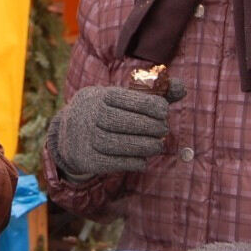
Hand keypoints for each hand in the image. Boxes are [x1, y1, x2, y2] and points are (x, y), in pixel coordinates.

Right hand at [47, 81, 183, 177]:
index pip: (126, 98)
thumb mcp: (122, 98)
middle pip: (121, 121)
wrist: (68, 133)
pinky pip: (111, 162)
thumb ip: (152, 94)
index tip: (165, 111)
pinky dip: (131, 161)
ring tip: (157, 146)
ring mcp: (85, 137)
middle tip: (164, 130)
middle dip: (148, 126)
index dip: (149, 104)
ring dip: (142, 146)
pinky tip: (143, 159)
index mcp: (99, 96)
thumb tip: (182, 88)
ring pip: (115, 143)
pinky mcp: (86, 158)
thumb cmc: (106, 111)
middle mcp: (88, 115)